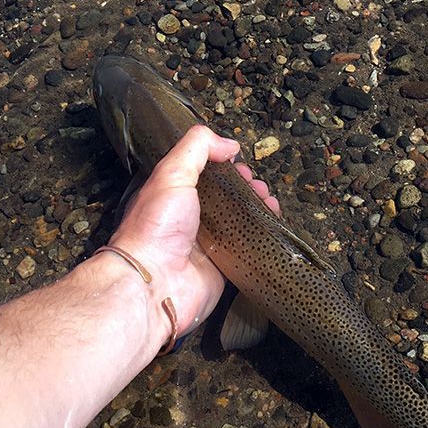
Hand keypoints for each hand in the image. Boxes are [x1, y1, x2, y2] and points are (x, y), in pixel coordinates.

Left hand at [107, 126, 279, 339]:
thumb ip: (197, 148)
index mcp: (172, 195)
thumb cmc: (156, 227)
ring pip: (239, 221)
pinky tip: (273, 223)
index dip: (223, 165)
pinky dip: (263, 235)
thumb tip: (228, 143)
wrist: (155, 283)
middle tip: (257, 185)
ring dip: (257, 208)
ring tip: (269, 201)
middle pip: (224, 197)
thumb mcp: (172, 173)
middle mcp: (189, 219)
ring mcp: (206, 244)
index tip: (239, 162)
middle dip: (245, 186)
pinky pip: (247, 248)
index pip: (202, 174)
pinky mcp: (223, 267)